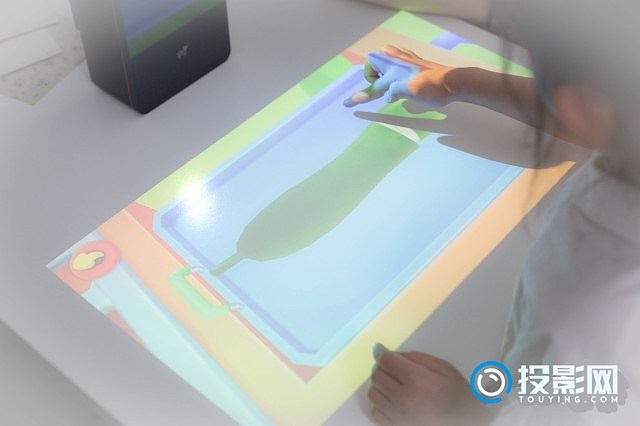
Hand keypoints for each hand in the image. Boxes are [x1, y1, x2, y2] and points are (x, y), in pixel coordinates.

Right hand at [344, 45, 456, 108]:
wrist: (454, 83)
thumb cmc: (431, 87)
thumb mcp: (407, 91)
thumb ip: (389, 91)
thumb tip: (380, 96)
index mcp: (392, 67)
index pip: (370, 76)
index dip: (361, 91)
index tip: (349, 105)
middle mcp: (398, 61)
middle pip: (374, 62)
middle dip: (373, 76)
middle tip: (383, 90)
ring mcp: (408, 61)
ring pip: (386, 60)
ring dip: (383, 72)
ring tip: (391, 86)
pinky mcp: (417, 64)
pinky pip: (399, 61)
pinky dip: (396, 68)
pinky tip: (403, 79)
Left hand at [369, 344, 490, 425]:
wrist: (468, 420)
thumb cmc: (457, 392)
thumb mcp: (442, 367)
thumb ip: (414, 357)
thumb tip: (389, 353)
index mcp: (417, 380)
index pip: (385, 361)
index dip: (380, 352)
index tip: (380, 350)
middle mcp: (404, 399)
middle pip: (376, 376)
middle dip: (382, 367)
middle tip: (392, 367)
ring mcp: (399, 417)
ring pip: (373, 394)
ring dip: (380, 385)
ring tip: (393, 384)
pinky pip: (375, 412)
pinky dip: (380, 403)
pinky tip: (392, 400)